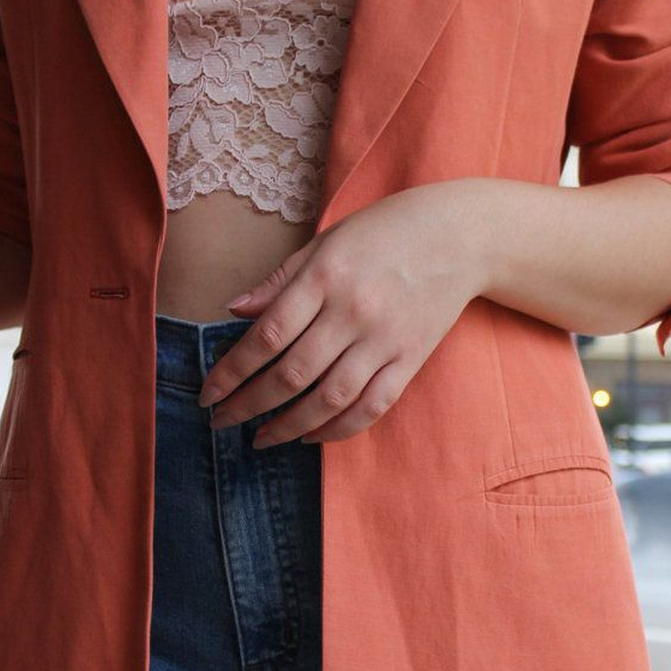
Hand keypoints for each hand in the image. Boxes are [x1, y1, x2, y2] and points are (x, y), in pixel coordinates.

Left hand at [199, 178, 490, 446]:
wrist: (461, 235)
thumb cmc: (384, 232)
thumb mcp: (326, 241)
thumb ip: (280, 280)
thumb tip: (232, 310)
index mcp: (326, 277)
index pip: (267, 336)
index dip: (232, 371)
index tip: (208, 393)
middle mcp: (354, 312)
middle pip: (292, 373)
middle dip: (250, 404)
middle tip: (222, 422)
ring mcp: (385, 339)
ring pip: (330, 398)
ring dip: (289, 426)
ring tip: (262, 438)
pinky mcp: (411, 359)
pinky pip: (373, 406)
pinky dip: (339, 428)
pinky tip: (312, 436)